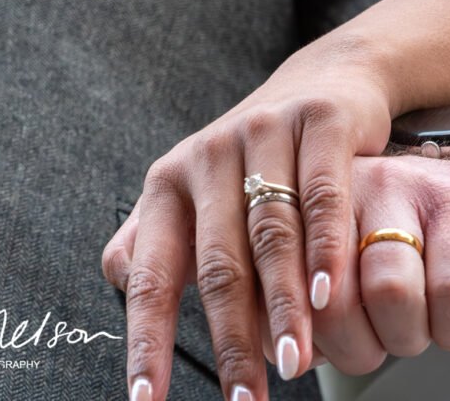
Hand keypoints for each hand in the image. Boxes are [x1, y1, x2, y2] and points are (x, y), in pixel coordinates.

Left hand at [102, 29, 392, 400]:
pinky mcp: (318, 120)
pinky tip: (327, 291)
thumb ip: (160, 235)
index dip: (146, 339)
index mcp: (169, 182)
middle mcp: (208, 154)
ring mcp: (263, 132)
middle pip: (216, 262)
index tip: (146, 399)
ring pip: (269, 233)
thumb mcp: (202, 192)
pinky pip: (321, 194)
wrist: (324, 80)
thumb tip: (121, 282)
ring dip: (282, 306)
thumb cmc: (258, 155)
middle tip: (245, 399)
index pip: (148, 272)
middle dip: (231, 340)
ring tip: (296, 362)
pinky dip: (325, 247)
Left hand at [302, 152, 449, 374]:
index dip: (286, 324)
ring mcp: (405, 186)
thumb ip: (300, 302)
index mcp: (307, 200)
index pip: (280, 271)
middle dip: (354, 346)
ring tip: (413, 324)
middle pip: (331, 294)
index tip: (292, 364)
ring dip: (405, 337)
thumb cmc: (399, 246)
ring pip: (390, 291)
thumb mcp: (340, 266)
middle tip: (373, 343)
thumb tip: (285, 353)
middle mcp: (348, 183)